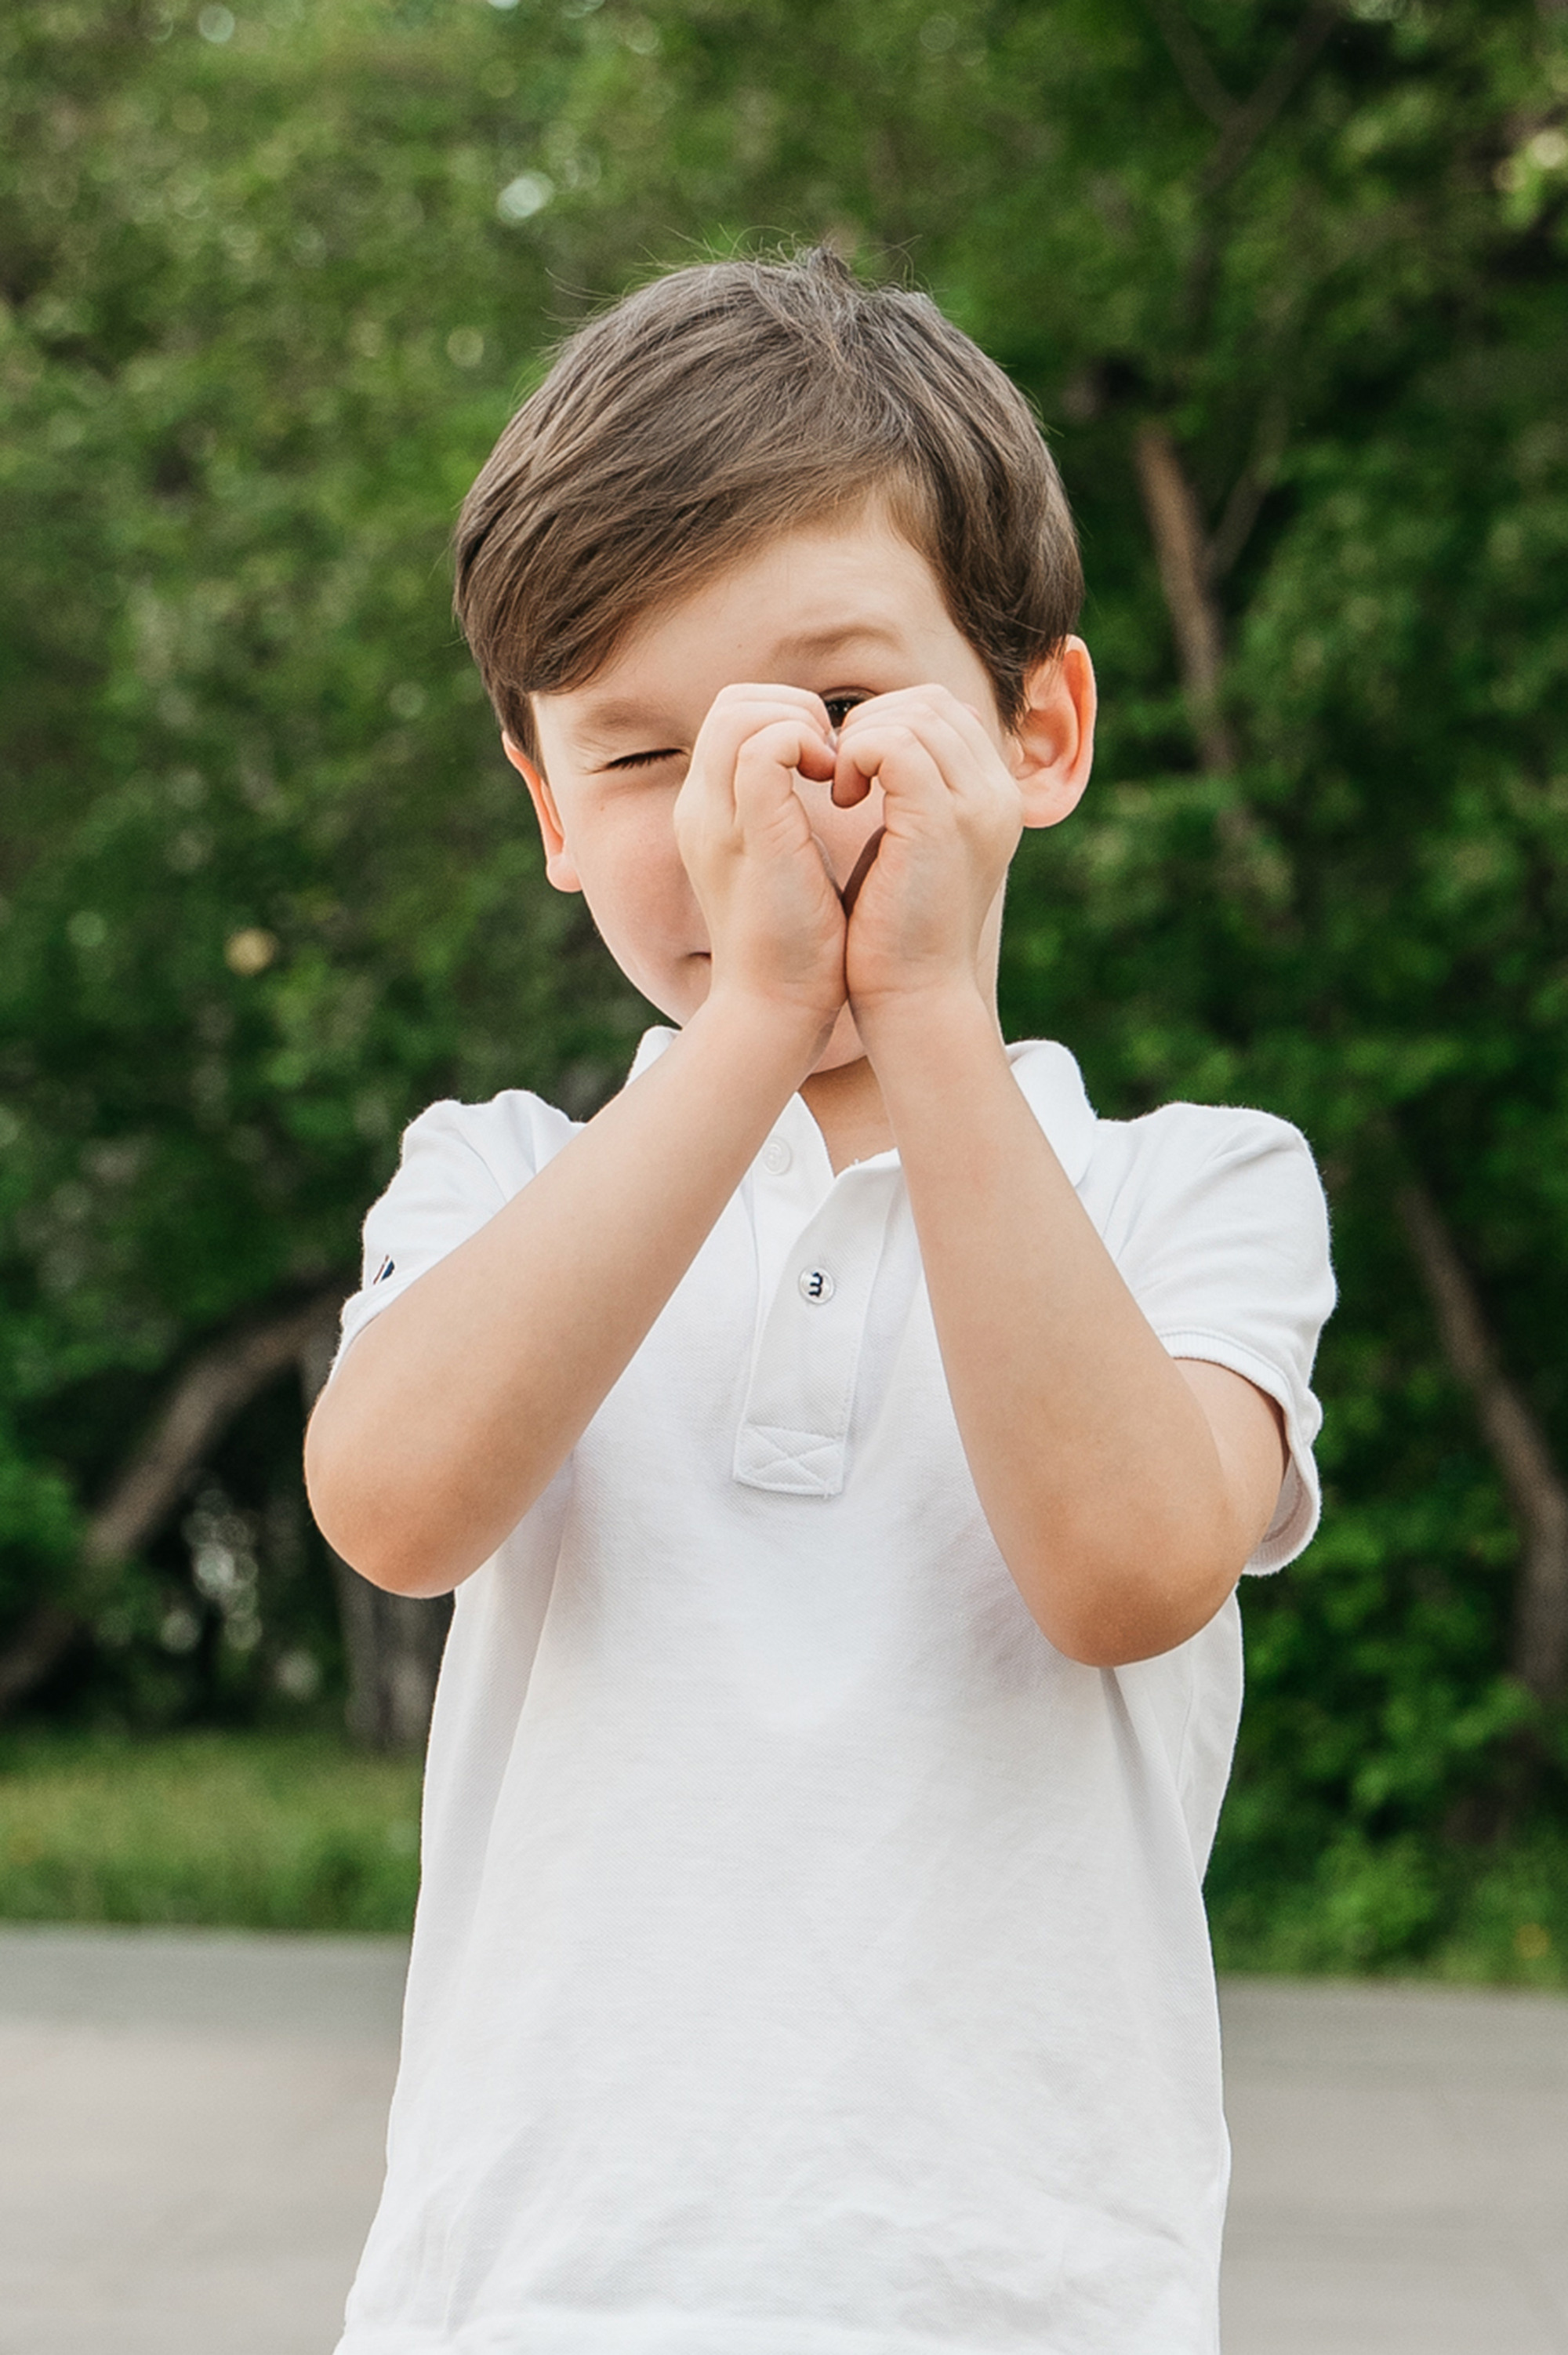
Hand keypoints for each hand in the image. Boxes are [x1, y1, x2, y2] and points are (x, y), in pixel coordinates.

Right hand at [673, 684, 848, 1046]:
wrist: (776, 1011)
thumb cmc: (797, 948)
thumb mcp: (787, 863)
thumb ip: (790, 816)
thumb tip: (833, 775)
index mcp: (709, 812)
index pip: (734, 715)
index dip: (789, 717)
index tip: (834, 766)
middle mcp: (701, 807)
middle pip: (732, 701)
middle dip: (796, 710)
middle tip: (839, 765)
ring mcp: (718, 818)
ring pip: (741, 710)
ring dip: (802, 724)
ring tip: (837, 775)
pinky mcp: (748, 833)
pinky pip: (764, 746)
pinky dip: (807, 746)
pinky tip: (840, 790)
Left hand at [830, 685, 1022, 1024]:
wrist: (913, 998)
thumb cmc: (896, 933)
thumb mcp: (911, 846)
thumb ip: (911, 794)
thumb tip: (880, 750)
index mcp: (993, 799)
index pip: (943, 712)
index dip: (887, 724)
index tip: (853, 776)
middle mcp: (997, 796)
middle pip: (931, 703)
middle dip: (871, 726)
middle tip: (840, 780)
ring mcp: (976, 806)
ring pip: (913, 714)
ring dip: (860, 741)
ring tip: (839, 793)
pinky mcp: (942, 822)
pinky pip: (896, 744)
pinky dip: (857, 756)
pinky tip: (840, 799)